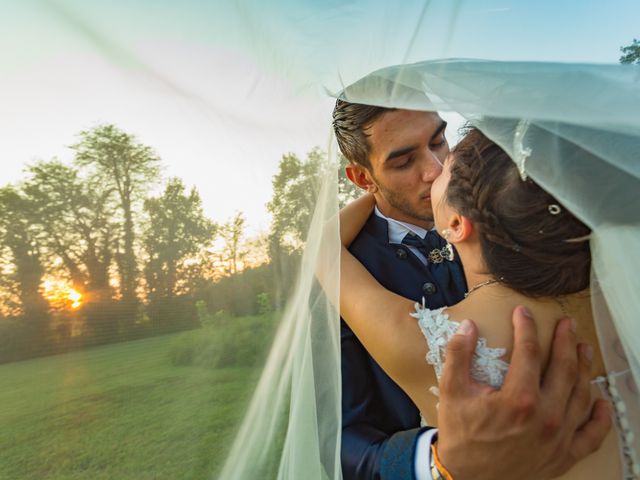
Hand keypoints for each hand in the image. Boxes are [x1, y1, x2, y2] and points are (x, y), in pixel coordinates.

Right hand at [435, 306, 611, 479]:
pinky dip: (600, 417)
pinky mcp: (564, 455)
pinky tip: (601, 400)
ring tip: (582, 348)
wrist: (467, 479)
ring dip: (584, 368)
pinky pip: (592, 434)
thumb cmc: (461, 435)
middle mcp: (545, 417)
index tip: (523, 313)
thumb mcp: (452, 392)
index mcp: (519, 399)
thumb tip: (468, 327)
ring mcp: (559, 437)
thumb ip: (458, 356)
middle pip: (563, 369)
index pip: (529, 352)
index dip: (526, 327)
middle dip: (565, 342)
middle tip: (566, 324)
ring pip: (581, 395)